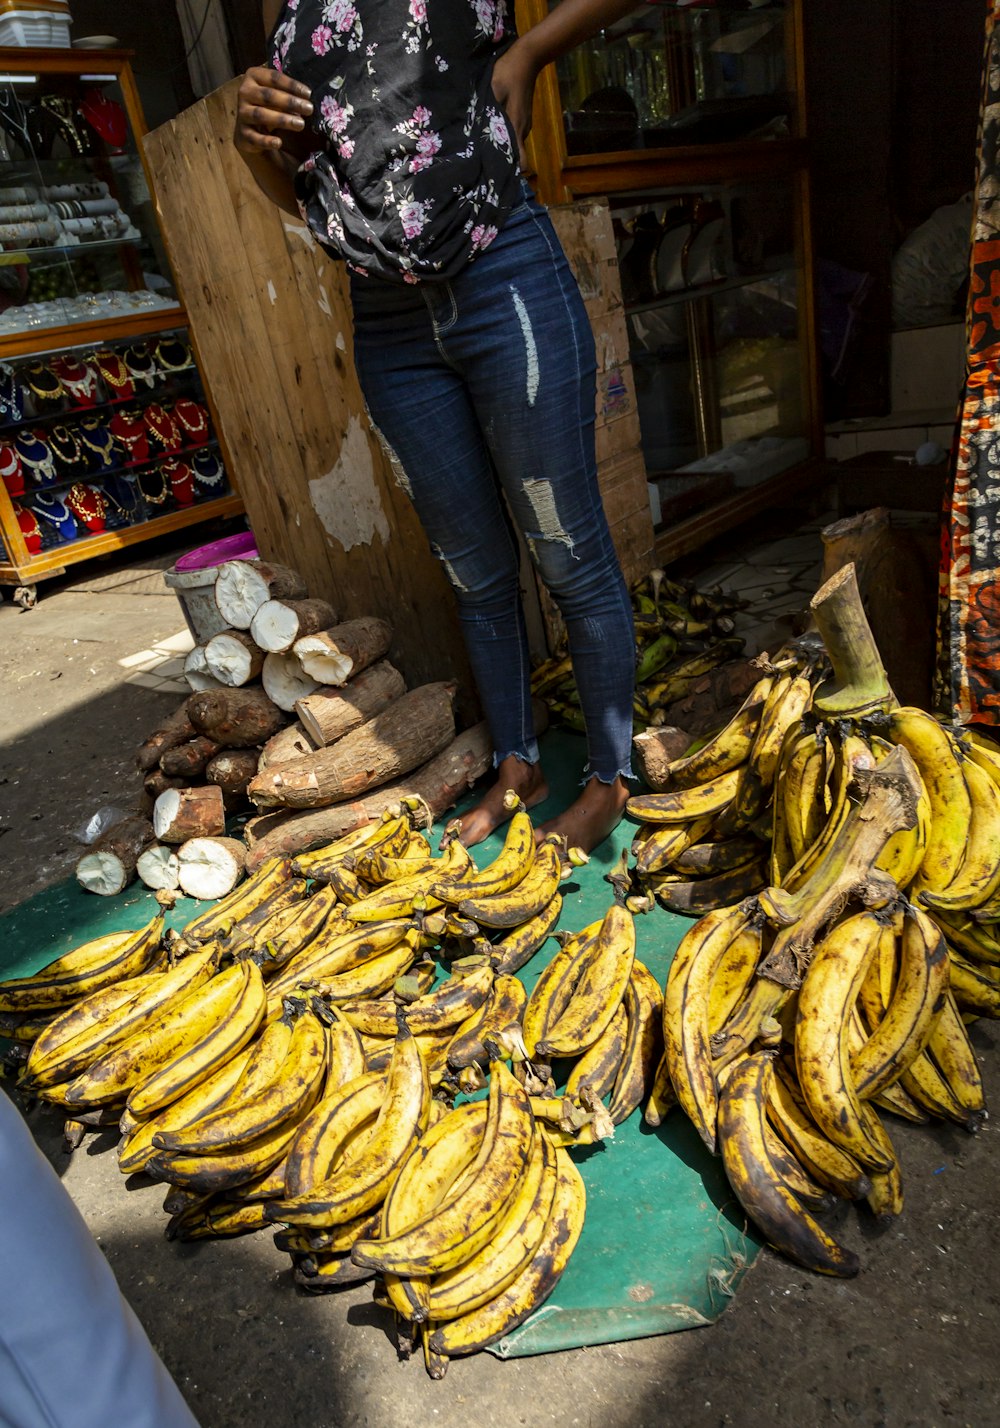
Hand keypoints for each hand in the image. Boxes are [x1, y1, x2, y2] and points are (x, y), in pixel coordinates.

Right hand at [234, 66, 312, 154]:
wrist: (250, 128)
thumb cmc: (269, 106)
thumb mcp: (276, 93)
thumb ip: (288, 91)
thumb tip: (307, 98)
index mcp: (253, 76)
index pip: (273, 77)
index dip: (291, 85)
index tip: (308, 94)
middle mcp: (245, 92)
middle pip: (267, 96)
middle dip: (289, 102)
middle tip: (308, 109)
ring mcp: (242, 113)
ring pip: (261, 115)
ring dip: (281, 119)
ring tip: (300, 124)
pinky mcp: (243, 134)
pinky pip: (254, 137)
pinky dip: (266, 141)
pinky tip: (279, 143)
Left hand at [491, 44, 538, 170]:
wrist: (527, 57)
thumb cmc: (508, 73)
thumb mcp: (493, 90)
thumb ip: (486, 113)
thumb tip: (474, 133)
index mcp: (515, 127)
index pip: (520, 162)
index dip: (509, 171)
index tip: (495, 175)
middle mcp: (522, 130)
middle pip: (513, 155)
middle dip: (500, 159)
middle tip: (480, 162)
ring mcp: (524, 124)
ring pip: (512, 143)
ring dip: (500, 145)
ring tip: (482, 145)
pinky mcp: (522, 117)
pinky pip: (512, 132)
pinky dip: (503, 135)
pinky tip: (491, 129)